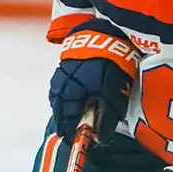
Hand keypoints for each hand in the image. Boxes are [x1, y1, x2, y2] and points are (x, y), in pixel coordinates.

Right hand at [50, 21, 138, 142]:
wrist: (108, 30)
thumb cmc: (113, 62)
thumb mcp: (114, 92)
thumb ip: (108, 117)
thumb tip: (101, 139)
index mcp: (72, 92)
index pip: (66, 119)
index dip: (71, 132)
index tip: (75, 141)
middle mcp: (62, 83)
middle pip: (59, 109)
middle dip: (65, 121)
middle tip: (71, 131)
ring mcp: (61, 71)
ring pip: (58, 96)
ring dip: (64, 107)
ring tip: (72, 115)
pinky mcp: (65, 62)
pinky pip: (61, 85)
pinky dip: (66, 94)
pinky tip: (74, 95)